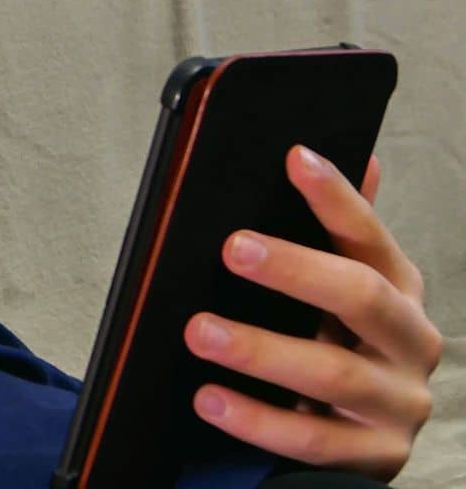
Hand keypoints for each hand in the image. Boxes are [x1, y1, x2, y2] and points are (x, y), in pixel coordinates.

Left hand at [183, 144, 443, 480]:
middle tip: (231, 247)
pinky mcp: (376, 456)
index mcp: (399, 289)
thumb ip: (336, 230)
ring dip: (261, 349)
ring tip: (198, 330)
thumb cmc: (335, 342)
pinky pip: (313, 440)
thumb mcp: (337, 287)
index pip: (370, 236)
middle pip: (362, 298)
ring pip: (333, 373)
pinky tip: (208, 399)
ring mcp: (399, 403)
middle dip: (296, 270)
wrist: (357, 438)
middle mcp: (411, 341)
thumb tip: (337, 153)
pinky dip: (256, 421)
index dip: (337, 197)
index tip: (295, 157)